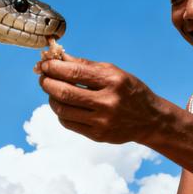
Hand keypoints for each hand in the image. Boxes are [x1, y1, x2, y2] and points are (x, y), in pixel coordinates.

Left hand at [37, 53, 163, 143]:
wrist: (150, 119)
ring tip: (52, 90)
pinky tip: (63, 105)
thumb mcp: (113, 72)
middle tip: (43, 77)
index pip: (74, 72)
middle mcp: (107, 101)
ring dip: (51, 97)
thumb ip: (85, 65)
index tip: (45, 64)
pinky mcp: (97, 135)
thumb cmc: (129, 90)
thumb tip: (58, 58)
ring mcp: (102, 121)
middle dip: (47, 82)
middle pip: (64, 92)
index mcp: (112, 81)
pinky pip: (68, 123)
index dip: (54, 67)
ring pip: (62, 110)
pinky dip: (60, 112)